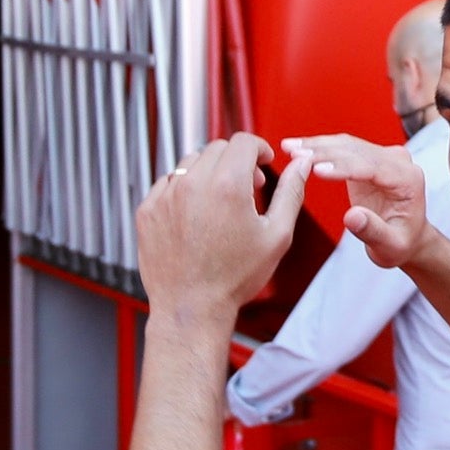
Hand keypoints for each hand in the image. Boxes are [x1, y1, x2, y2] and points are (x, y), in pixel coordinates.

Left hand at [135, 134, 310, 324]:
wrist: (192, 308)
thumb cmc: (234, 278)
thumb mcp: (276, 235)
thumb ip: (290, 192)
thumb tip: (301, 165)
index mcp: (227, 185)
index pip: (243, 141)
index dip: (259, 148)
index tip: (262, 161)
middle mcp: (193, 184)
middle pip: (217, 148)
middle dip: (236, 161)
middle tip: (246, 186)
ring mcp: (166, 195)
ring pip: (191, 162)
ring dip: (208, 172)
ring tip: (219, 200)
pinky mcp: (148, 209)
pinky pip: (167, 182)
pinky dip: (183, 189)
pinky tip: (195, 213)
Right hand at [283, 133, 430, 271]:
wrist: (409, 237)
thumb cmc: (401, 244)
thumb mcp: (390, 246)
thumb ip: (373, 231)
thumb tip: (351, 217)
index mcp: (407, 179)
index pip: (371, 167)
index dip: (343, 167)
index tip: (316, 169)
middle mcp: (397, 160)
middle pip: (356, 151)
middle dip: (322, 152)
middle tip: (292, 154)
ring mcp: (383, 155)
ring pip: (346, 144)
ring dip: (316, 145)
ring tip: (288, 147)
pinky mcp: (368, 156)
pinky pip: (341, 148)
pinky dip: (319, 148)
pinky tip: (299, 147)